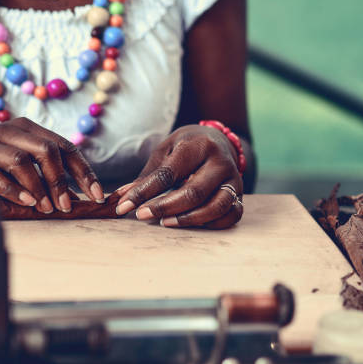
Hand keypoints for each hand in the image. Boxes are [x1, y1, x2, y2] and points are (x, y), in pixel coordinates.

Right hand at [0, 117, 104, 212]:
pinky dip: (12, 190)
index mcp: (27, 129)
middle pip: (46, 151)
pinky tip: (26, 203)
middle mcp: (9, 131)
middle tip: (68, 206)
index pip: (64, 146)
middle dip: (61, 181)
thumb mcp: (22, 161)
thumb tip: (82, 193)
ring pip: (21, 162)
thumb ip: (47, 170)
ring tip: (48, 209)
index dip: (83, 171)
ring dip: (38, 188)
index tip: (98, 195)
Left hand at [115, 125, 243, 228]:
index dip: (144, 192)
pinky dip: (212, 224)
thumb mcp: (165, 151)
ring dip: (188, 219)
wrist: (217, 139)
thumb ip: (147, 176)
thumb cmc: (186, 147)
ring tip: (165, 222)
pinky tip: (191, 224)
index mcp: (198, 146)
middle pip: (194, 192)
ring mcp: (234, 179)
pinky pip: (232, 215)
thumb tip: (122, 198)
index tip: (125, 206)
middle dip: (164, 207)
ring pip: (216, 207)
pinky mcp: (240, 194)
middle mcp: (220, 162)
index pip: (168, 174)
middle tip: (142, 215)